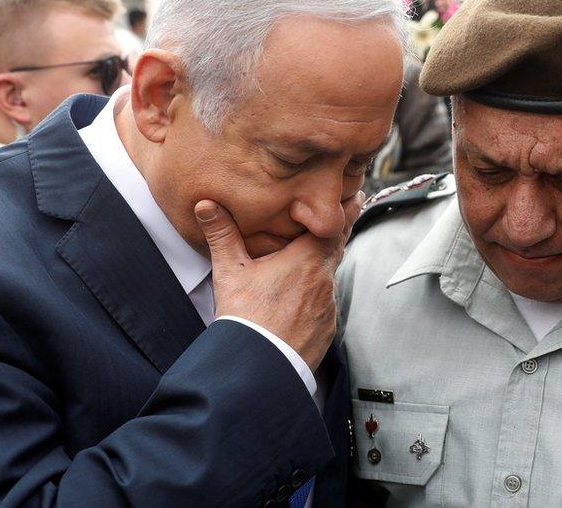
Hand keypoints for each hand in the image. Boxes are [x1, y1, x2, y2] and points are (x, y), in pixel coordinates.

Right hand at [193, 193, 362, 370]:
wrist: (257, 367)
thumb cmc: (244, 318)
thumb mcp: (229, 272)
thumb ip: (222, 235)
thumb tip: (206, 206)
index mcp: (306, 261)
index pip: (335, 227)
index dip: (345, 210)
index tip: (354, 194)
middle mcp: (323, 282)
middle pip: (336, 250)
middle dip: (337, 234)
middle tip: (345, 215)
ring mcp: (328, 308)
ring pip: (328, 279)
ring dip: (321, 269)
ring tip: (310, 262)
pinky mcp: (326, 330)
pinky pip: (325, 306)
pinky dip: (316, 298)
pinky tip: (300, 301)